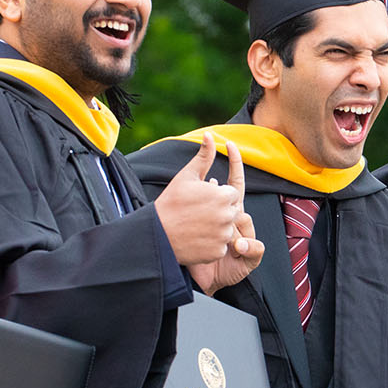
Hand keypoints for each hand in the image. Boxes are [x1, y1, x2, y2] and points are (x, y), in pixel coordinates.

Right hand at [155, 133, 244, 265]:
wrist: (156, 234)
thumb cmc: (170, 202)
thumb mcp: (187, 176)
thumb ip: (204, 156)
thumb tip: (211, 135)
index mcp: (223, 195)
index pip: (230, 193)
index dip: (216, 195)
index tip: (200, 200)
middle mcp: (227, 216)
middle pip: (231, 210)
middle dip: (218, 211)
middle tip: (196, 213)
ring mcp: (223, 236)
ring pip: (226, 229)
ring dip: (215, 227)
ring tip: (194, 225)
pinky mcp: (218, 252)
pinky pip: (220, 245)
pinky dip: (210, 243)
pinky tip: (195, 238)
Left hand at [186, 141, 264, 292]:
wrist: (192, 272)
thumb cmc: (189, 235)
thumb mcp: (192, 195)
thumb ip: (201, 165)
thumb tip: (208, 135)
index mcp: (226, 206)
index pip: (235, 182)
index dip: (234, 163)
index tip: (230, 145)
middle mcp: (237, 220)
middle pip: (240, 205)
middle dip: (229, 210)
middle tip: (215, 215)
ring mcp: (244, 237)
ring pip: (247, 225)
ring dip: (234, 231)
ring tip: (225, 238)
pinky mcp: (248, 255)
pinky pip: (253, 247)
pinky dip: (244, 247)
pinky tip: (235, 248)